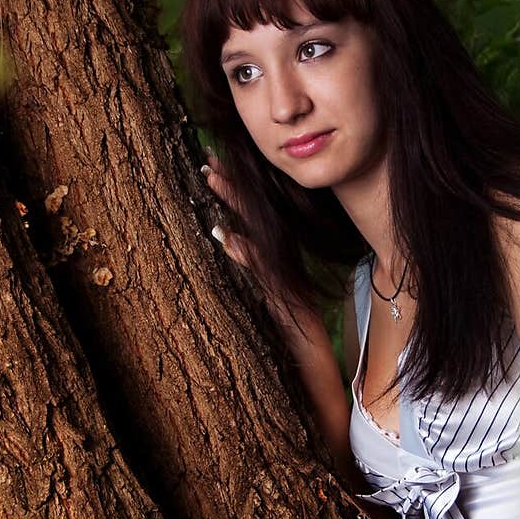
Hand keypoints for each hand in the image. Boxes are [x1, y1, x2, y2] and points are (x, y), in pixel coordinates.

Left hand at [202, 153, 320, 339]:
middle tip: (208, 158)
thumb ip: (250, 267)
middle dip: (232, 185)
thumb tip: (229, 240)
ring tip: (212, 179)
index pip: (255, 216)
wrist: (312, 360)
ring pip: (257, 231)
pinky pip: (261, 269)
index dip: (235, 190)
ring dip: (235, 205)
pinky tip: (227, 237)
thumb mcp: (265, 294)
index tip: (215, 165)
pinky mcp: (282, 293)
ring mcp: (283, 274)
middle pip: (256, 214)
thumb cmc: (287, 331)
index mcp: (277, 256)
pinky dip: (245, 252)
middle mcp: (282, 259)